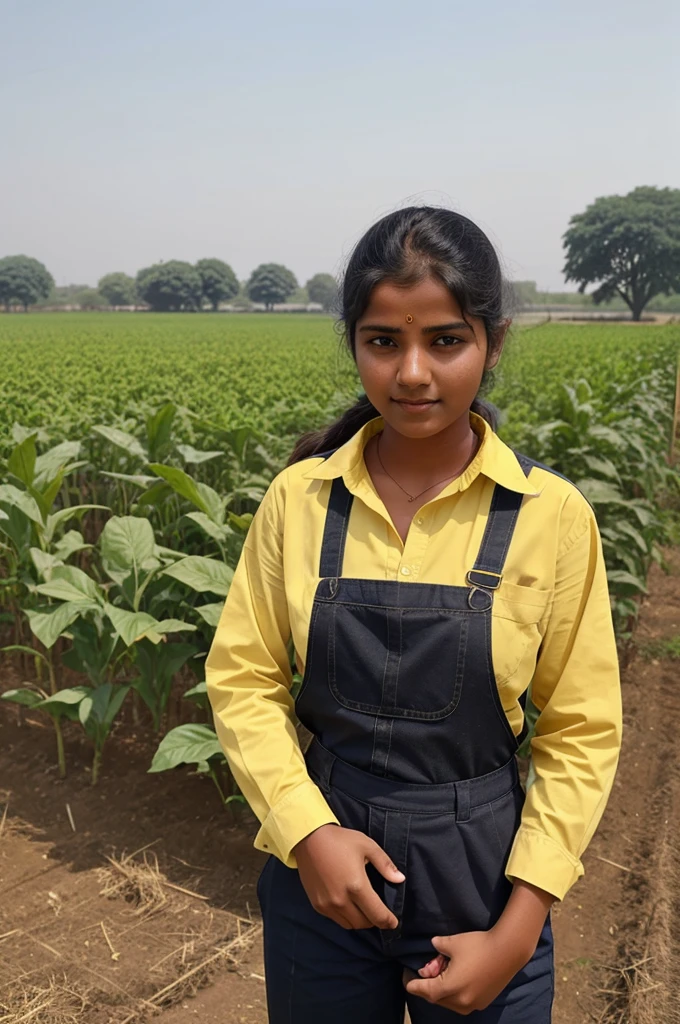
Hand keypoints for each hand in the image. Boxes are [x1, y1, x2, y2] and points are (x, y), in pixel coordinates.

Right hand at [293, 823, 404, 929]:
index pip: (377, 915)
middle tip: (379, 912)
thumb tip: (400, 879)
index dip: (389, 921)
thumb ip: (385, 864)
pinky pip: (336, 919)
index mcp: (357, 886)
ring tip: (364, 910)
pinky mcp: (317, 905)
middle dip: (375, 921)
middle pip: (364, 924)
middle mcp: (341, 900)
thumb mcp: (367, 846)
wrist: (308, 838)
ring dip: (360, 921)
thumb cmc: (340, 840)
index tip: (393, 922)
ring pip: (349, 925)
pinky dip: (345, 917)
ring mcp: (327, 904)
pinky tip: (348, 905)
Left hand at [404, 930, 530, 1013]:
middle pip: (435, 998)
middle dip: (426, 987)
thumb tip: (433, 945)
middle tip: (422, 973)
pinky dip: (453, 994)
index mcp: (449, 988)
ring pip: (448, 1002)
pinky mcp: (482, 1002)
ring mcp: (472, 1005)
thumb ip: (438, 945)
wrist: (508, 951)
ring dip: (440, 992)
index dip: (412, 983)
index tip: (406, 976)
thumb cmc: (478, 945)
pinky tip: (454, 980)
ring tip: (438, 975)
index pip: (423, 991)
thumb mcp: (452, 942)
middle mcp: (459, 1002)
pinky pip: (460, 1002)